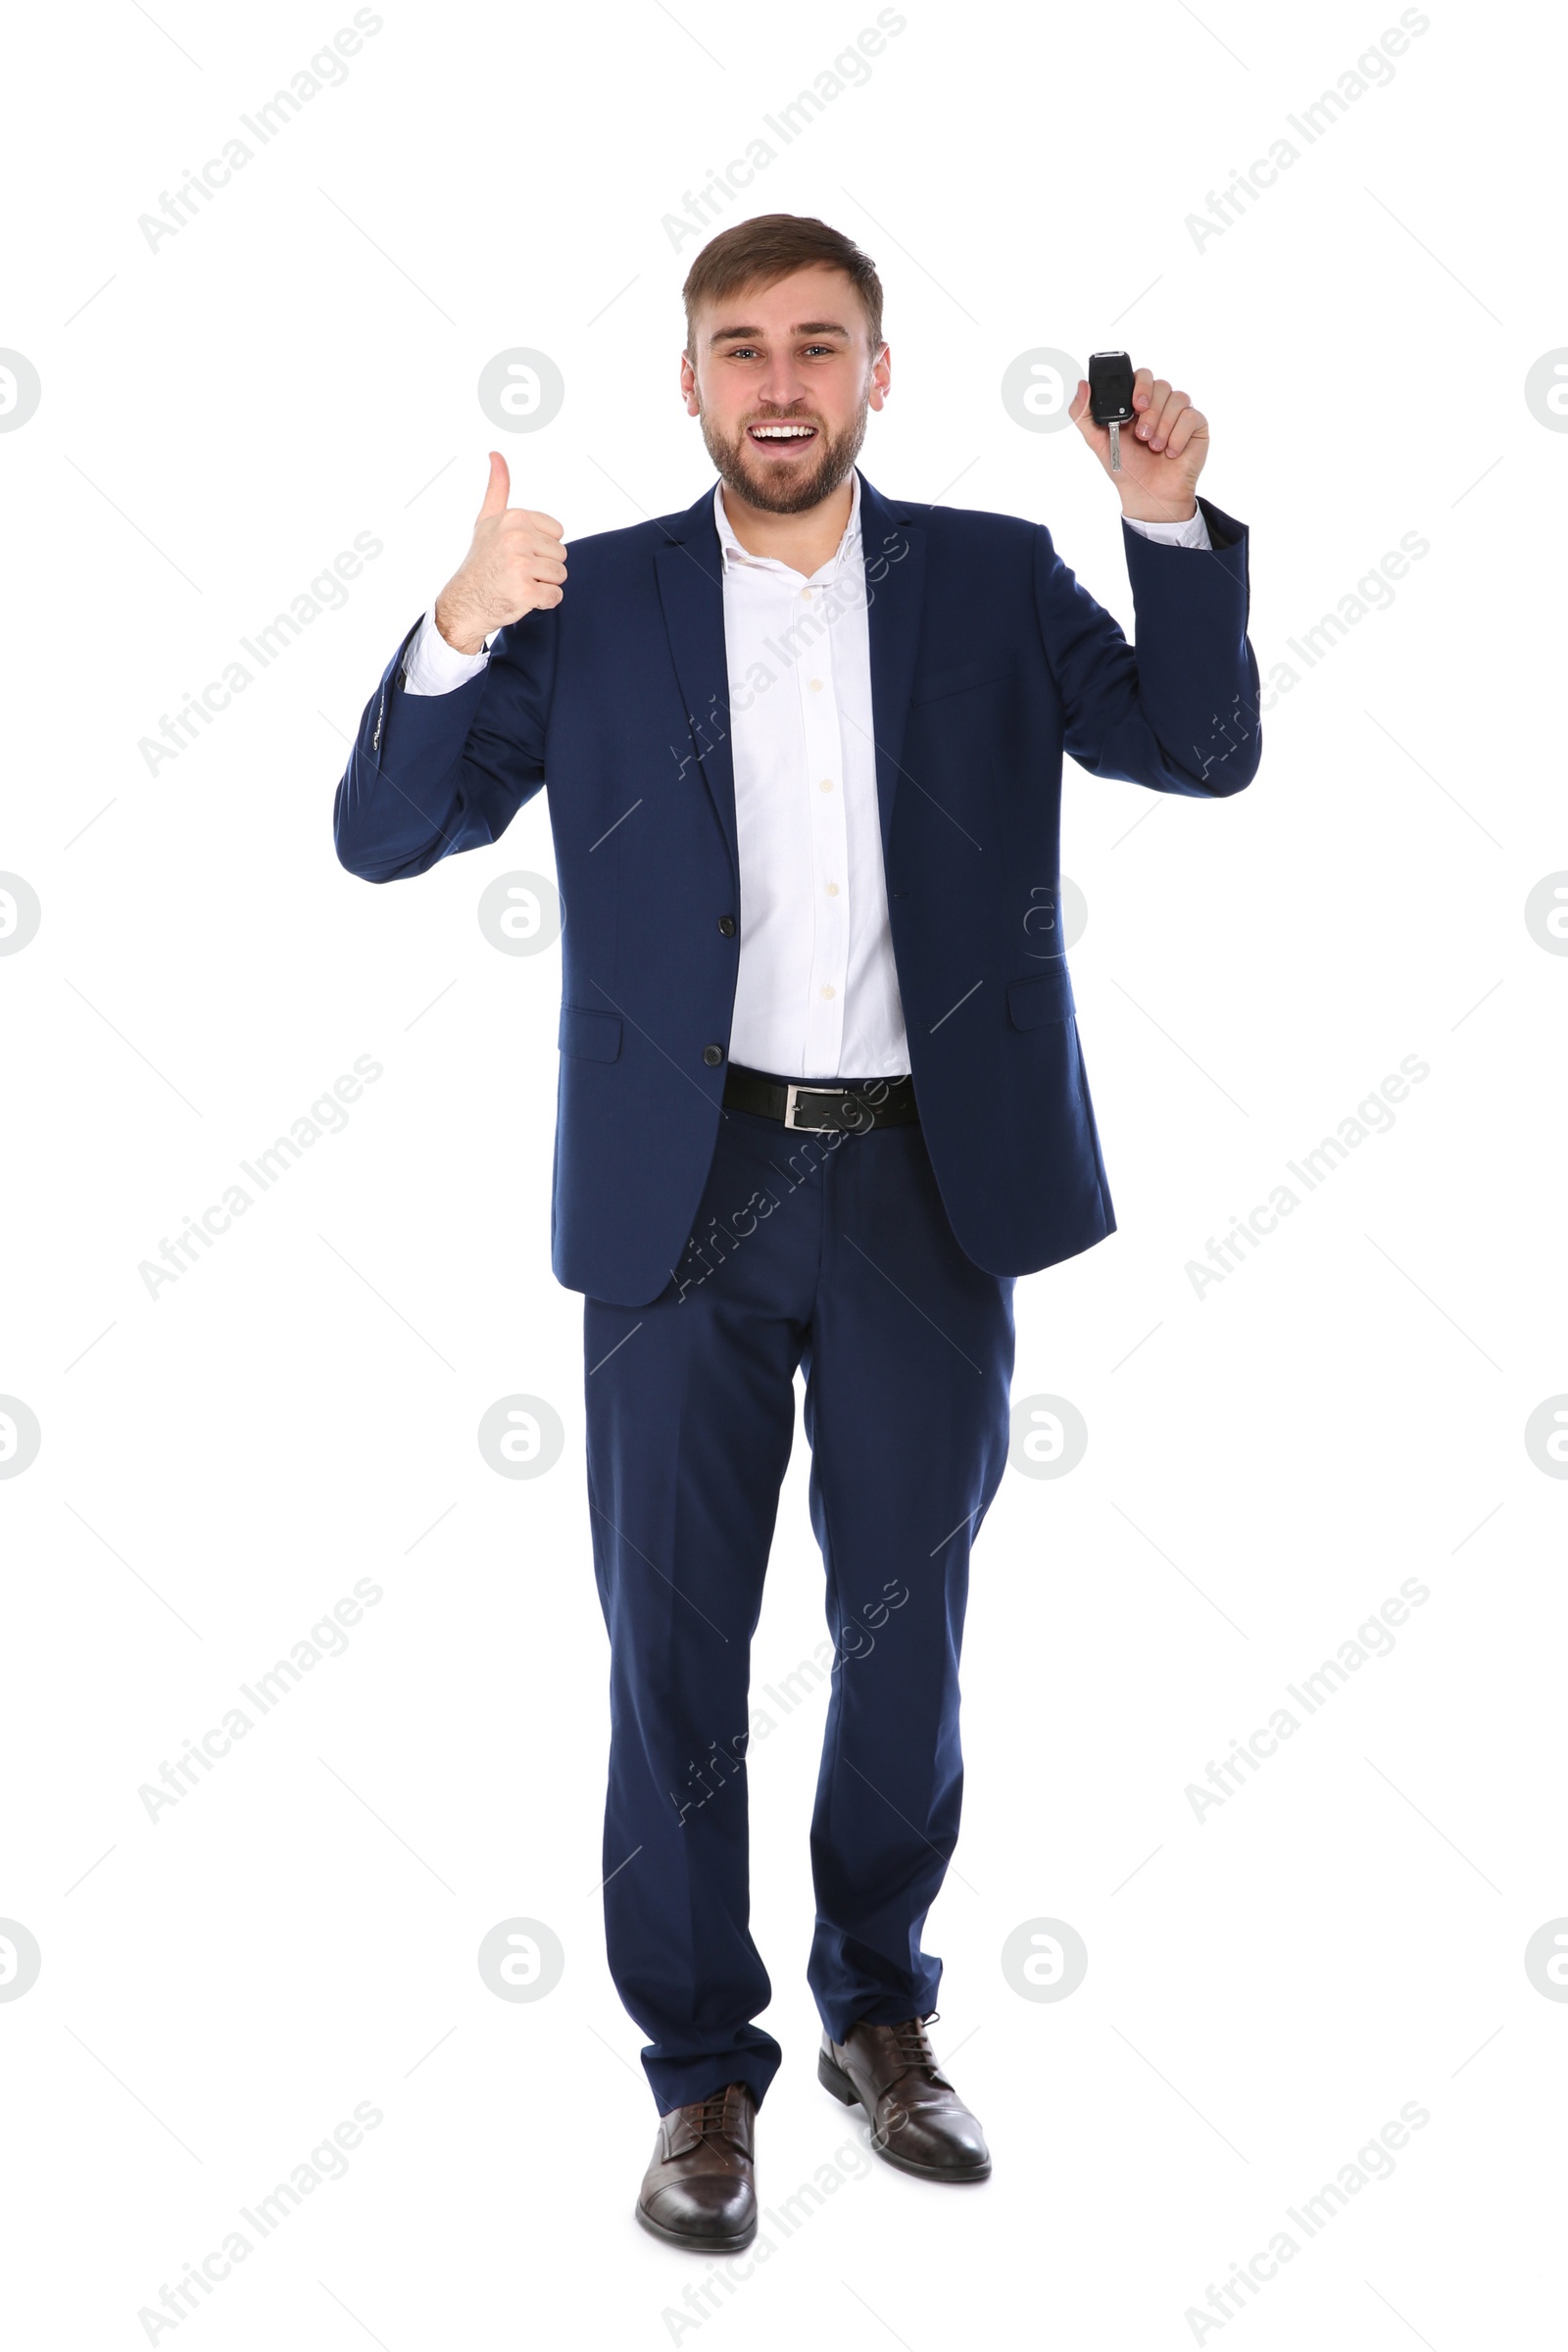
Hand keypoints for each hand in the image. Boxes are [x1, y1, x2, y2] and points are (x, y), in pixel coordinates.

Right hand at [433, 453, 565, 653]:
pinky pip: (555, 596)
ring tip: (518, 583)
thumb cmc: (482, 560)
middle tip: (516, 571)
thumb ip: (498, 488)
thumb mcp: (487, 519)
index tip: (517, 552)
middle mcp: (516, 538)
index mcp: (514, 518)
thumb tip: (496, 453)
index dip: (541, 547)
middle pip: (561, 554)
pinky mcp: (525, 592)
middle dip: (543, 567)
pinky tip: (521, 598)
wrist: (465, 601)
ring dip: (544, 584)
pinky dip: (543, 602)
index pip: (558, 533)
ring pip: (560, 575)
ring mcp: (520, 565)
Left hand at [1070, 368, 1208, 524]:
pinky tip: (1170, 452)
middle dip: (1151, 411)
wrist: (1147, 494)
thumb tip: (1081, 386)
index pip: (1142, 375)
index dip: (1141, 384)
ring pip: (1178, 398)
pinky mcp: (1196, 425)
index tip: (1136, 405)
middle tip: (1142, 434)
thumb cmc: (1125, 467)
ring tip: (1154, 447)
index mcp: (1136, 402)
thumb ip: (1083, 414)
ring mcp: (1178, 413)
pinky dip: (1178, 436)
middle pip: (1161, 385)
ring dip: (1163, 426)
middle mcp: (1159, 403)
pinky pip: (1191, 416)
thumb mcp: (1097, 441)